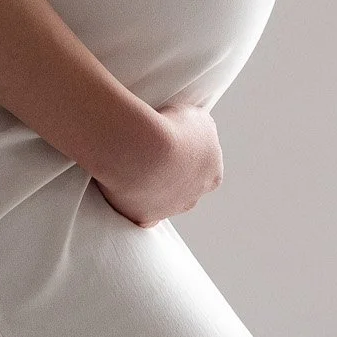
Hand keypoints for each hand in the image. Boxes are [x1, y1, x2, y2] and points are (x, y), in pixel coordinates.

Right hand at [93, 101, 222, 226]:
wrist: (143, 148)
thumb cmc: (171, 129)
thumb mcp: (197, 118)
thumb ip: (199, 131)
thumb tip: (196, 132)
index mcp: (212, 176)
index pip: (204, 168)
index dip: (188, 155)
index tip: (172, 143)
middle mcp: (194, 197)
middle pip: (183, 188)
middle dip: (171, 175)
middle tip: (151, 154)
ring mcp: (169, 210)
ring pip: (161, 201)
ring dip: (150, 187)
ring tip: (133, 164)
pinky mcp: (144, 218)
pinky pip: (139, 214)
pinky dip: (133, 203)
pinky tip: (124, 190)